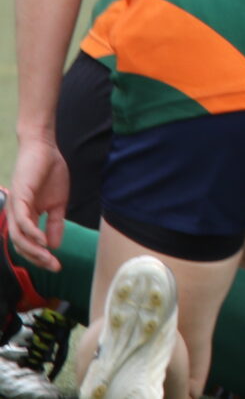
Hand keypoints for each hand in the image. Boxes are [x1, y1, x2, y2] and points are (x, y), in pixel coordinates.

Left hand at [7, 140, 66, 268]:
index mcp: (26, 217)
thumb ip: (55, 223)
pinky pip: (22, 221)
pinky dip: (31, 233)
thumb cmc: (50, 172)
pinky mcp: (19, 198)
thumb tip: (54, 246)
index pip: (28, 244)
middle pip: (21, 245)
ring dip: (33, 250)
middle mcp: (16, 215)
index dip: (40, 257)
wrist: (45, 149)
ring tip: (49, 257)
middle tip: (55, 266)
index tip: (57, 265)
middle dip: (37, 259)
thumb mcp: (58, 202)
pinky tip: (43, 241)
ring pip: (19, 237)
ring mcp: (16, 207)